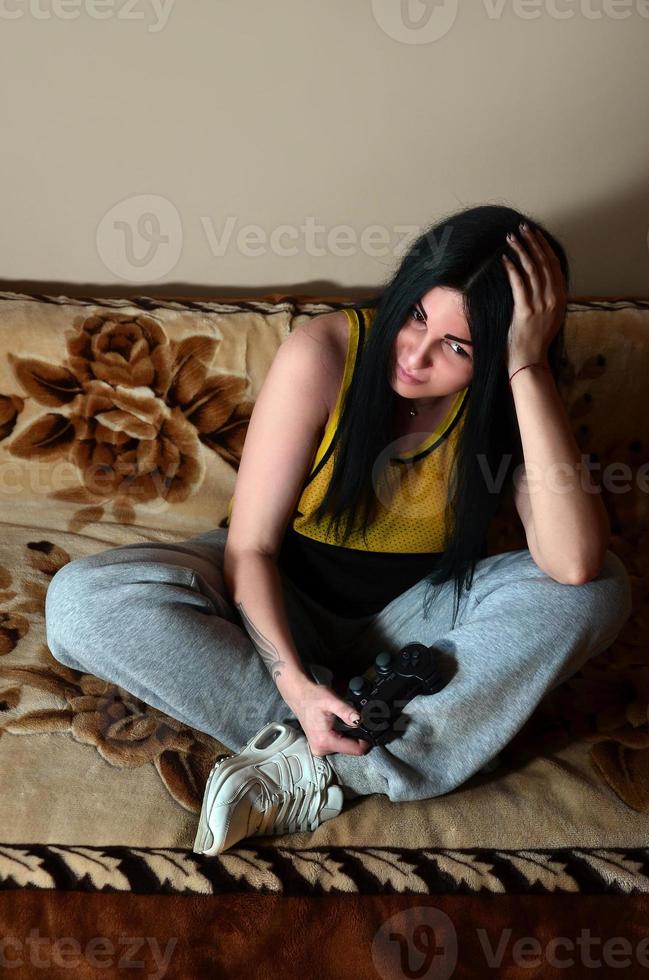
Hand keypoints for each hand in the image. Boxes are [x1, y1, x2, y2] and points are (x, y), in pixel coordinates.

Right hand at [280, 675, 371, 757]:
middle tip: (355, 721)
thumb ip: (347, 711)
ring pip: (345, 747)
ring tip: (345, 722)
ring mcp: (320, 749)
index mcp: (325, 741)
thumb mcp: (331, 701)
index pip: (355, 750)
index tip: (370, 729)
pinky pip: (338, 744)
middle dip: (357, 737)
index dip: (366, 741)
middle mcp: (321, 749)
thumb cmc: (313, 697)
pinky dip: (343, 736)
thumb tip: (360, 720)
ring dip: (349, 736)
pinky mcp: (320, 745)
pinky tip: (339, 725)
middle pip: (350, 749)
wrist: (299, 695)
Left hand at [501, 223, 567, 373]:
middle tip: (521, 228)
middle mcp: (554, 299)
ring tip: (510, 238)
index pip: (554, 265)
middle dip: (532, 242)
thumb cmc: (533, 341)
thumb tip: (538, 280)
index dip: (544, 247)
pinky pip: (519, 284)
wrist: (530, 361)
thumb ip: (546, 298)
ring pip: (532, 270)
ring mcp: (541, 305)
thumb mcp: (548, 317)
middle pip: (544, 262)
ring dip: (521, 250)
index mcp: (561, 298)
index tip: (534, 234)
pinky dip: (512, 269)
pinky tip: (504, 258)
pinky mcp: (526, 311)